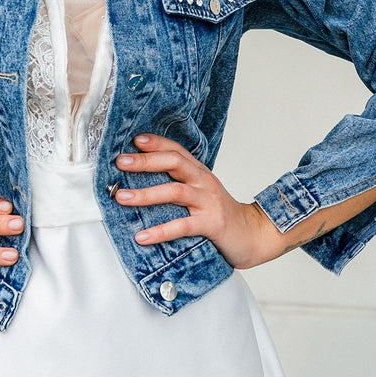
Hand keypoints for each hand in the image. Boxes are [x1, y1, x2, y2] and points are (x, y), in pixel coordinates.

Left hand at [113, 133, 281, 269]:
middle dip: (145, 161)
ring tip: (122, 197)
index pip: (177, 150)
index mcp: (200, 173)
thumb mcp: (201, 194)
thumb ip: (179, 185)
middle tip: (120, 162)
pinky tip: (142, 236)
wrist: (255, 236)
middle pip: (174, 162)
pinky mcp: (212, 224)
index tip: (134, 140)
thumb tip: (141, 183)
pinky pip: (183, 226)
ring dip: (146, 194)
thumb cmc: (220, 215)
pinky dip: (160, 231)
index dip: (156, 143)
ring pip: (175, 191)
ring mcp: (209, 202)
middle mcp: (204, 182)